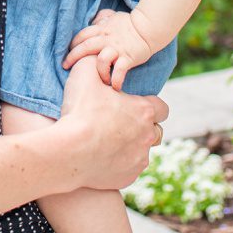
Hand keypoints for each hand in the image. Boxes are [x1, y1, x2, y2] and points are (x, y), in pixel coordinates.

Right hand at [56, 56, 166, 190]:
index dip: (149, 105)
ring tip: (109, 142)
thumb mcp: (84, 74)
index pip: (161, 108)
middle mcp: (148, 136)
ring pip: (143, 151)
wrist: (70, 151)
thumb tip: (96, 56)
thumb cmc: (80, 111)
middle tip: (120, 124)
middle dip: (143, 127)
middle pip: (156, 131)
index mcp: (143, 112)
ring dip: (132, 146)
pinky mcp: (129, 176)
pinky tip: (101, 158)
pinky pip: (129, 169)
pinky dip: (119, 164)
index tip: (133, 105)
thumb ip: (94, 62)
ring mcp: (139, 158)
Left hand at [63, 8, 153, 89]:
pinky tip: (115, 86)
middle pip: (85, 47)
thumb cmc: (130, 22)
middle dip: (73, 57)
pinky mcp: (128, 58)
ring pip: (101, 60)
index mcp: (101, 29)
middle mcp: (106, 39)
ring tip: (101, 80)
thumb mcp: (112, 16)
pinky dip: (116, 80)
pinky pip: (119, 71)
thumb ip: (101, 18)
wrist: (149, 27)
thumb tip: (94, 20)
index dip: (72, 44)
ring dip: (98, 72)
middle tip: (66, 66)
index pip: (81, 36)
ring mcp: (117, 49)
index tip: (68, 52)